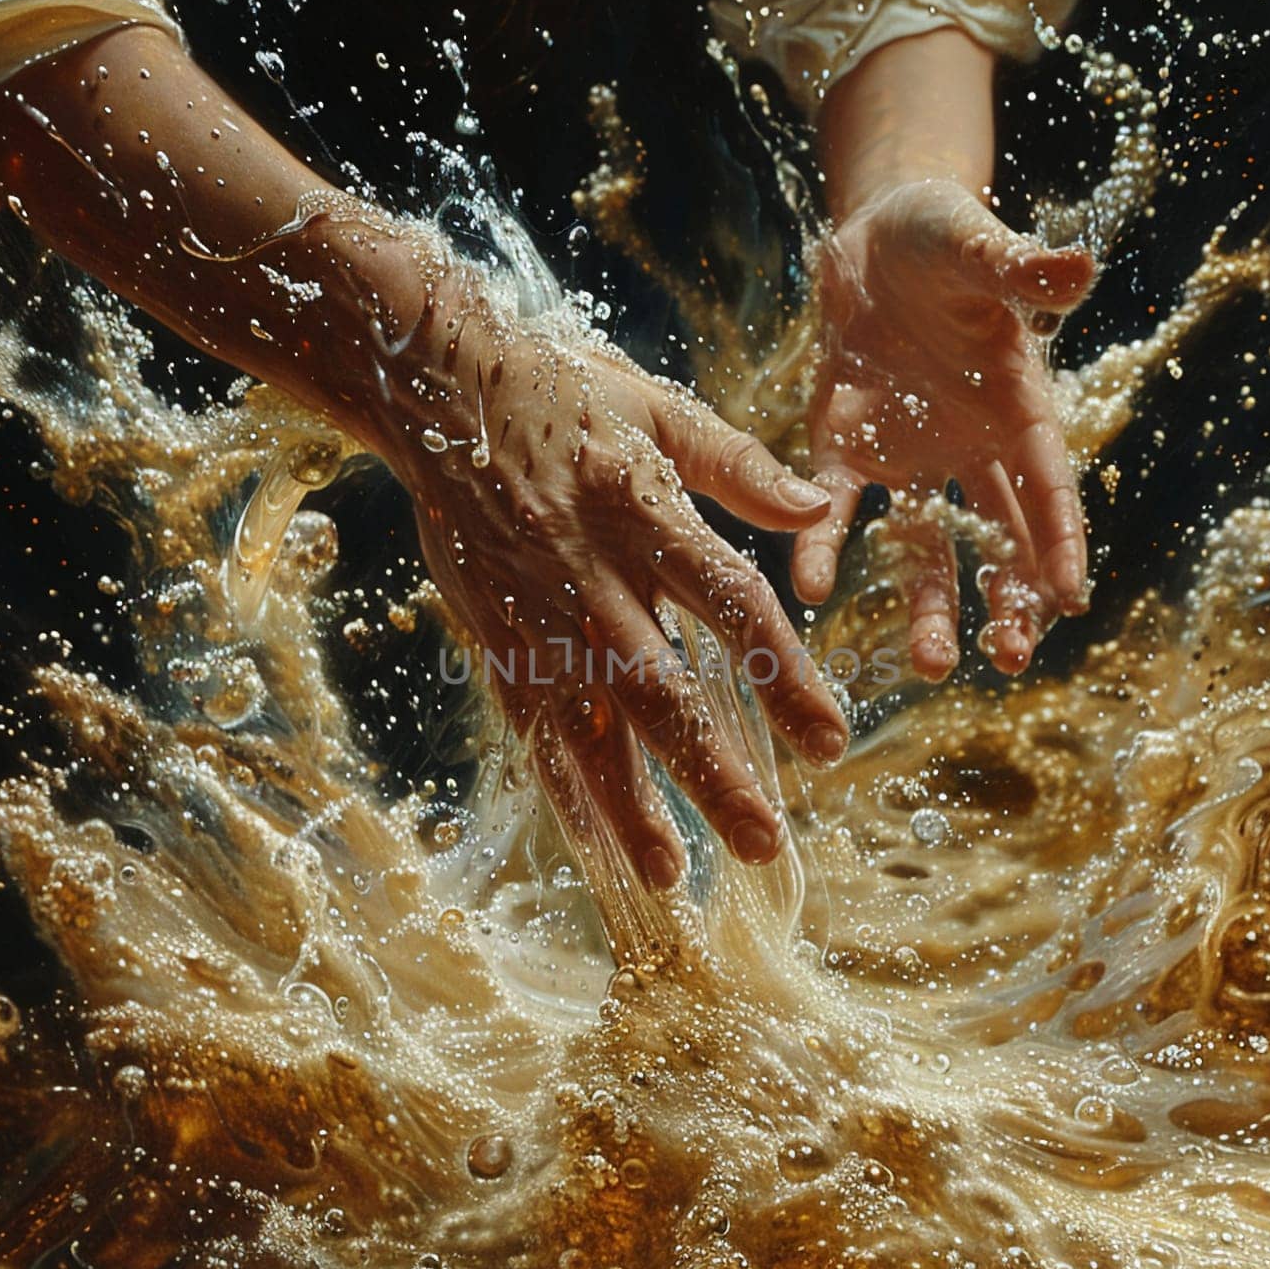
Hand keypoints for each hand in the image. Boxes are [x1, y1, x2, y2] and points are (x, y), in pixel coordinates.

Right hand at [348, 242, 848, 889]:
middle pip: (658, 690)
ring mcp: (534, 614)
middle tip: (762, 845)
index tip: (830, 742)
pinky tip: (588, 839)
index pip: (731, 606)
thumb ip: (740, 464)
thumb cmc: (564, 393)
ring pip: (583, 724)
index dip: (784, 677)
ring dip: (624, 803)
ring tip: (664, 876)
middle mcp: (590, 575)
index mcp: (644, 512)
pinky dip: (559, 783)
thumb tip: (820, 511)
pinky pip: (529, 722)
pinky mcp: (494, 635)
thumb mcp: (659, 406)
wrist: (438, 393)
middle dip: (710, 776)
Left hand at [792, 176, 1094, 678]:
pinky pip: (836, 508)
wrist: (872, 236)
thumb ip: (1016, 269)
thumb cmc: (942, 236)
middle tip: (1008, 658)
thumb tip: (1076, 268)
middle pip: (997, 536)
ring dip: (931, 603)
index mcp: (1017, 405)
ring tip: (930, 665)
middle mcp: (971, 446)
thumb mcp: (976, 245)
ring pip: (927, 544)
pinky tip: (811, 589)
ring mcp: (910, 456)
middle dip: (1007, 599)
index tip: (1068, 598)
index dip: (1059, 537)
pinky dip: (824, 545)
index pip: (1047, 481)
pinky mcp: (845, 450)